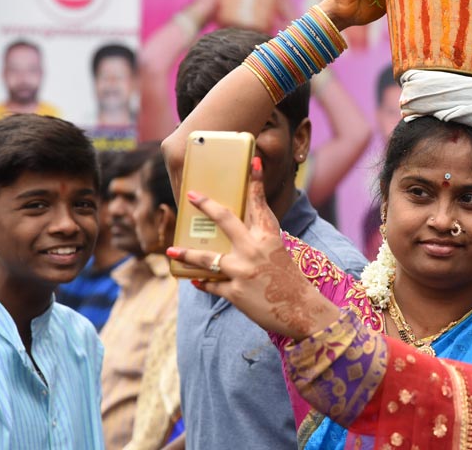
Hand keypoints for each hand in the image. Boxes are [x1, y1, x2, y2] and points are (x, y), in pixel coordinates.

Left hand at [166, 159, 335, 339]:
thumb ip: (258, 241)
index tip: (253, 161)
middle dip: (207, 205)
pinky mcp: (234, 293)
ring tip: (171, 249)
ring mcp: (242, 271)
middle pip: (225, 220)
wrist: (300, 311)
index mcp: (269, 237)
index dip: (256, 181)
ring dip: (186, 253)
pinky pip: (211, 285)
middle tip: (192, 196)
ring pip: (206, 258)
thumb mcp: (278, 253)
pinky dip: (204, 282)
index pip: (260, 203)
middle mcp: (254, 250)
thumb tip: (235, 233)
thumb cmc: (290, 281)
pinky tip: (194, 280)